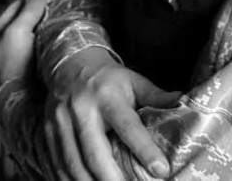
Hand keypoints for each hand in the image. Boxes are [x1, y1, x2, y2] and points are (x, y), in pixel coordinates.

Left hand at [0, 0, 55, 89]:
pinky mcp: (28, 66)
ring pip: (33, 30)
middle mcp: (2, 44)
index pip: (17, 6)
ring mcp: (15, 56)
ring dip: (46, 20)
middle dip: (41, 7)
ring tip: (63, 12)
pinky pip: (39, 42)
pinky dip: (49, 34)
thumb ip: (28, 11)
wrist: (21, 102)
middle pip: (24, 17)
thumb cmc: (14, 64)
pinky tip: (59, 31)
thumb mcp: (17, 32)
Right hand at [44, 50, 180, 180]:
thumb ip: (156, 96)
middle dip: (112, 179)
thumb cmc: (109, 78)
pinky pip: (57, 165)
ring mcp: (61, 122)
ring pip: (74, 164)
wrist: (71, 63)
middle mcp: (82, 109)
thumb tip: (183, 102)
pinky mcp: (48, 132)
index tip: (161, 170)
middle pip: (95, 153)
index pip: (128, 126)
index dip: (144, 150)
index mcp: (107, 95)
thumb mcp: (134, 81)